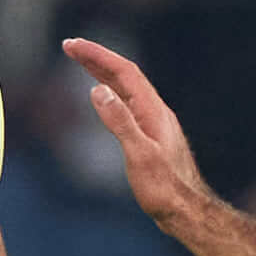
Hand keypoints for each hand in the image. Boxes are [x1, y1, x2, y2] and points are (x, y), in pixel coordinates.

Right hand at [60, 38, 213, 229]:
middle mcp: (155, 112)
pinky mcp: (150, 135)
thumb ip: (119, 121)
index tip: (72, 45)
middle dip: (97, 58)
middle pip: (124, 76)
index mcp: (153, 111)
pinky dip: (110, 91)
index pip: (124, 72)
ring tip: (81, 61)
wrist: (185, 210)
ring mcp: (153, 123)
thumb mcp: (139, 154)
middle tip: (70, 46)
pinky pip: (127, 104)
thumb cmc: (163, 188)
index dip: (97, 55)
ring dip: (103, 72)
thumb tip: (97, 90)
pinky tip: (104, 96)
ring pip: (126, 89)